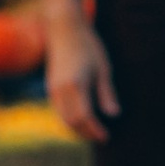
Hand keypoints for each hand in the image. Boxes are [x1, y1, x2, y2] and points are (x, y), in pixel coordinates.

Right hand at [45, 11, 116, 145]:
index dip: (95, 130)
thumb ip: (107, 93)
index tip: (106, 137)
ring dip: (77, 129)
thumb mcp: (103, 68)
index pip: (85, 117)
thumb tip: (114, 115)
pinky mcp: (50, 87)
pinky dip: (70, 120)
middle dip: (86, 133)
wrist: (64, 28)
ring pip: (63, 119)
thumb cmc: (88, 45)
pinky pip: (59, 111)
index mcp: (76, 85)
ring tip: (92, 132)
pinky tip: (82, 120)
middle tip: (101, 138)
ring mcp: (52, 89)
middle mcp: (60, 90)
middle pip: (72, 122)